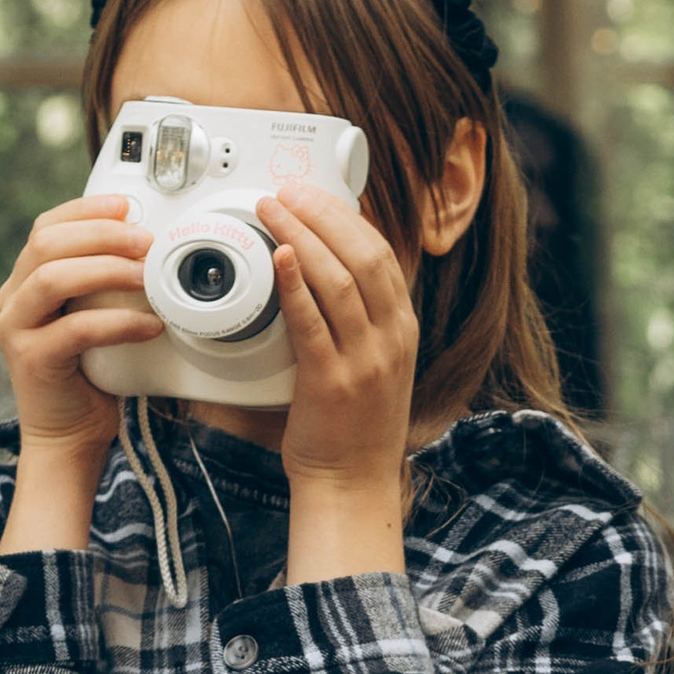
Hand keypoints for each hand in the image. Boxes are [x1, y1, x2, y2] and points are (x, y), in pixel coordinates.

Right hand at [0, 194, 161, 456]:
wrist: (69, 435)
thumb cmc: (90, 376)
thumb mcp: (95, 317)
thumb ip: (104, 286)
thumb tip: (148, 248)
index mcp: (25, 282)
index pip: (46, 228)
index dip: (84, 210)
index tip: (125, 206)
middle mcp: (13, 300)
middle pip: (47, 245)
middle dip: (101, 235)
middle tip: (146, 241)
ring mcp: (15, 328)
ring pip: (53, 278)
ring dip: (106, 270)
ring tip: (147, 276)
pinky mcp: (32, 360)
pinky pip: (75, 329)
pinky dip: (118, 323)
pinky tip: (150, 326)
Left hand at [257, 180, 417, 495]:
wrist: (353, 482)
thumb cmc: (354, 425)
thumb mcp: (374, 362)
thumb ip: (358, 320)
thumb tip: (321, 271)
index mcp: (401, 329)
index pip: (383, 255)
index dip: (347, 217)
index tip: (315, 194)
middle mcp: (390, 340)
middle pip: (364, 257)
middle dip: (323, 215)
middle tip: (287, 191)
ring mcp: (365, 361)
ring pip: (340, 281)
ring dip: (303, 237)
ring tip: (272, 211)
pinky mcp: (332, 383)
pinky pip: (313, 323)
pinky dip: (295, 285)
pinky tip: (280, 258)